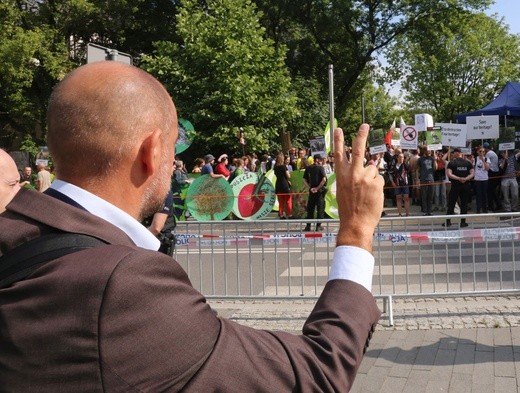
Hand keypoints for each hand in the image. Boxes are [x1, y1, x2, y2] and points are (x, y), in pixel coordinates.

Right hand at [334, 124, 383, 251]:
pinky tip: (372, 196)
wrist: (355, 223)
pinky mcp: (375, 183)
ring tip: (366, 193)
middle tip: (364, 125)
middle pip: (357, 150)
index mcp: (341, 176)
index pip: (338, 154)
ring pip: (373, 169)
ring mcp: (364, 178)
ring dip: (372, 179)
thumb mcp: (343, 191)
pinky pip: (379, 180)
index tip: (338, 128)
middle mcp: (352, 174)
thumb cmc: (349, 209)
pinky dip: (377, 187)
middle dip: (361, 136)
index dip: (338, 141)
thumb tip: (368, 168)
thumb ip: (352, 178)